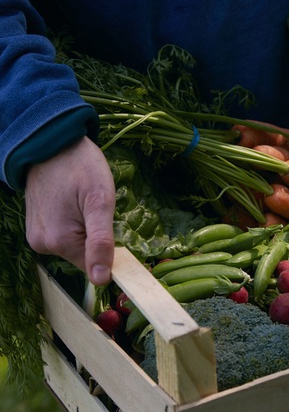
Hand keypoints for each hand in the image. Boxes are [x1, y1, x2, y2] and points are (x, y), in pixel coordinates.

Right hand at [25, 136, 115, 284]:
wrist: (52, 144)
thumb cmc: (81, 167)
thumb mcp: (100, 201)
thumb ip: (100, 241)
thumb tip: (101, 280)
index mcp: (59, 242)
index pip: (95, 267)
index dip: (111, 253)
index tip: (116, 229)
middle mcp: (43, 245)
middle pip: (84, 255)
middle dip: (97, 236)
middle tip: (96, 206)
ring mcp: (37, 236)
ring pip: (75, 245)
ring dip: (86, 229)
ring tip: (83, 202)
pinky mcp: (37, 227)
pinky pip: (65, 235)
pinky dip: (75, 224)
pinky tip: (73, 204)